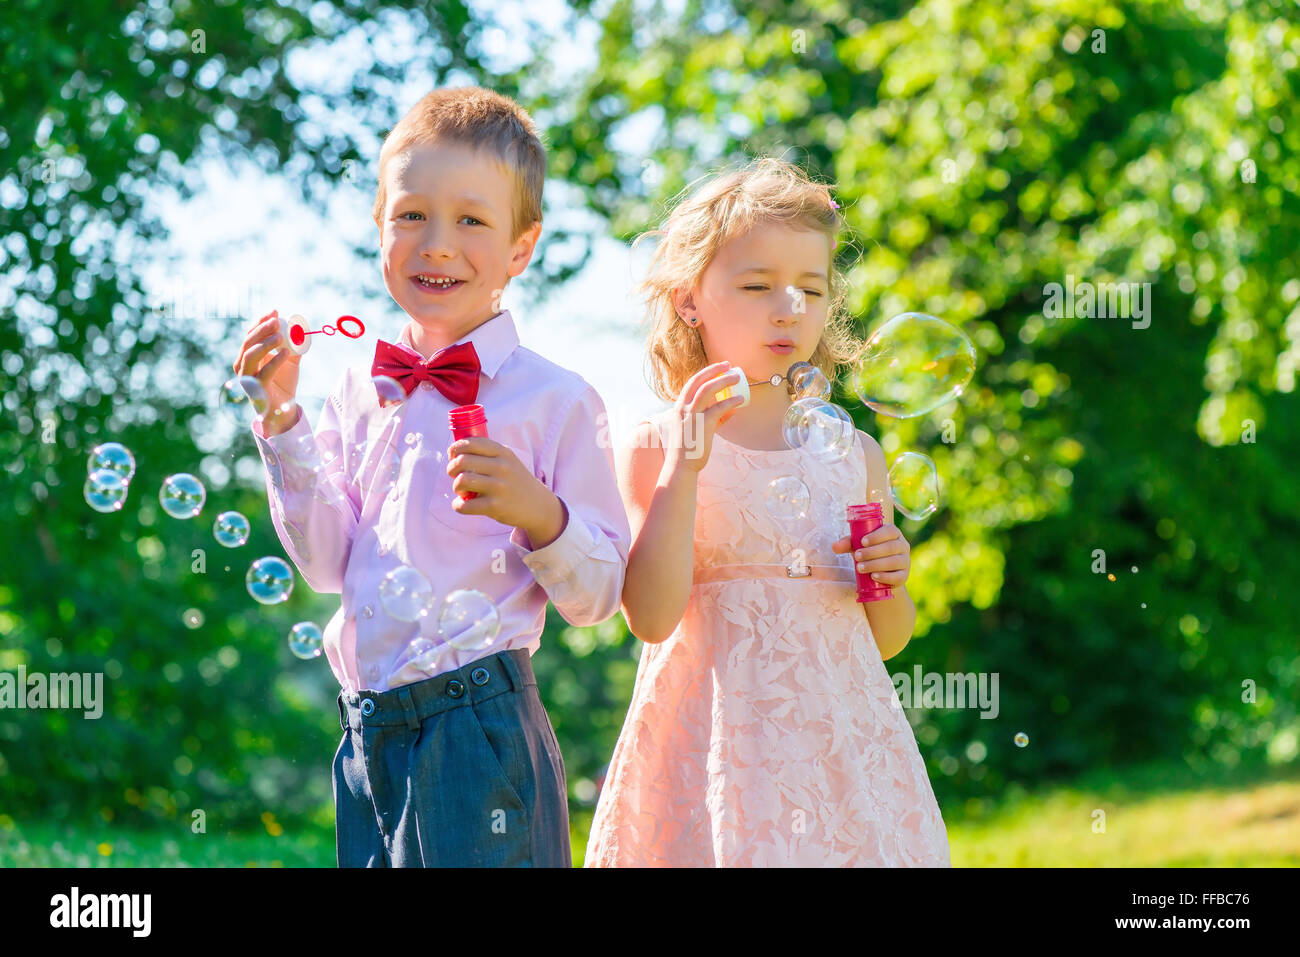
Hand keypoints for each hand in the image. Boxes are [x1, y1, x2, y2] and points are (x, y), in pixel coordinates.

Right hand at [233, 310, 301, 434]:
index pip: (250, 335)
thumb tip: (300, 328)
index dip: (260, 322)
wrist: (284, 410)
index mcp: (249, 356)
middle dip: (261, 330)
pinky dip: (274, 362)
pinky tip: (286, 354)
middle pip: (247, 343)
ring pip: (249, 357)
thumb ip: (294, 345)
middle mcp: (244, 366)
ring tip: (280, 337)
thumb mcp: (291, 361)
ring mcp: (248, 378)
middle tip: (276, 322)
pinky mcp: (256, 391)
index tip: (273, 312)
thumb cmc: (283, 383)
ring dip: (264, 344)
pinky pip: (263, 374)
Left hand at [447, 437, 566, 546]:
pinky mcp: (495, 506)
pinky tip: (462, 505)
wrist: (538, 506)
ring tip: (461, 491)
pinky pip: (465, 505)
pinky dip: (458, 506)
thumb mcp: (509, 461)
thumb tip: (456, 452)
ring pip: (461, 481)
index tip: (453, 456)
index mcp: (502, 452)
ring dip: (456, 487)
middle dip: (451, 468)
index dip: (455, 448)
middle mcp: (501, 467)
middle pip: (462, 461)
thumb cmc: (516, 482)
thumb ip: (488, 454)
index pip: (470, 443)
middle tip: (454, 475)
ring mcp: (498, 486)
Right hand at [663, 360, 745, 474]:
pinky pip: (719, 407)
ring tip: (736, 377)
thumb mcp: (696, 429)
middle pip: (699, 381)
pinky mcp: (703, 424)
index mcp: (679, 407)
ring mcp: (692, 416)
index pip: (692, 383)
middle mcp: (684, 408)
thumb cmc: (690, 449)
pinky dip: (731, 401)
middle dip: (714, 370)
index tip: (718, 367)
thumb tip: (731, 409)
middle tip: (729, 366)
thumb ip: (712, 418)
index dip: (706, 372)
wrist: (682, 465)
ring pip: (708, 389)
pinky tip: (741, 399)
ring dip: (723, 380)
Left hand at [832, 522, 910, 586]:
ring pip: (894, 562)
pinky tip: (874, 576)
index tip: (862, 542)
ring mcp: (905, 561)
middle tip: (856, 556)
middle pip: (891, 547)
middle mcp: (902, 546)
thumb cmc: (868, 554)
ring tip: (860, 568)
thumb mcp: (858, 546)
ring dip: (876, 564)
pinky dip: (885, 577)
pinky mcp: (904, 576)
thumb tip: (835, 546)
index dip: (877, 536)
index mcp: (893, 534)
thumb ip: (847, 544)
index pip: (890, 531)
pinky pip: (898, 576)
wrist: (879, 575)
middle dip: (872, 552)